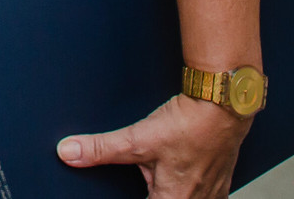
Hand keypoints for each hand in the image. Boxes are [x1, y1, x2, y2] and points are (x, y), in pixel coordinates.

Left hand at [58, 93, 249, 198]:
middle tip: (149, 178)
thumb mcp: (138, 138)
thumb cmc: (189, 124)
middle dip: (154, 193)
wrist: (223, 104)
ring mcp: (212, 193)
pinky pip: (208, 197)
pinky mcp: (221, 180)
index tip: (134, 190)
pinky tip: (188, 180)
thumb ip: (102, 148)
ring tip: (165, 178)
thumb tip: (70, 152)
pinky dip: (194, 192)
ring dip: (173, 193)